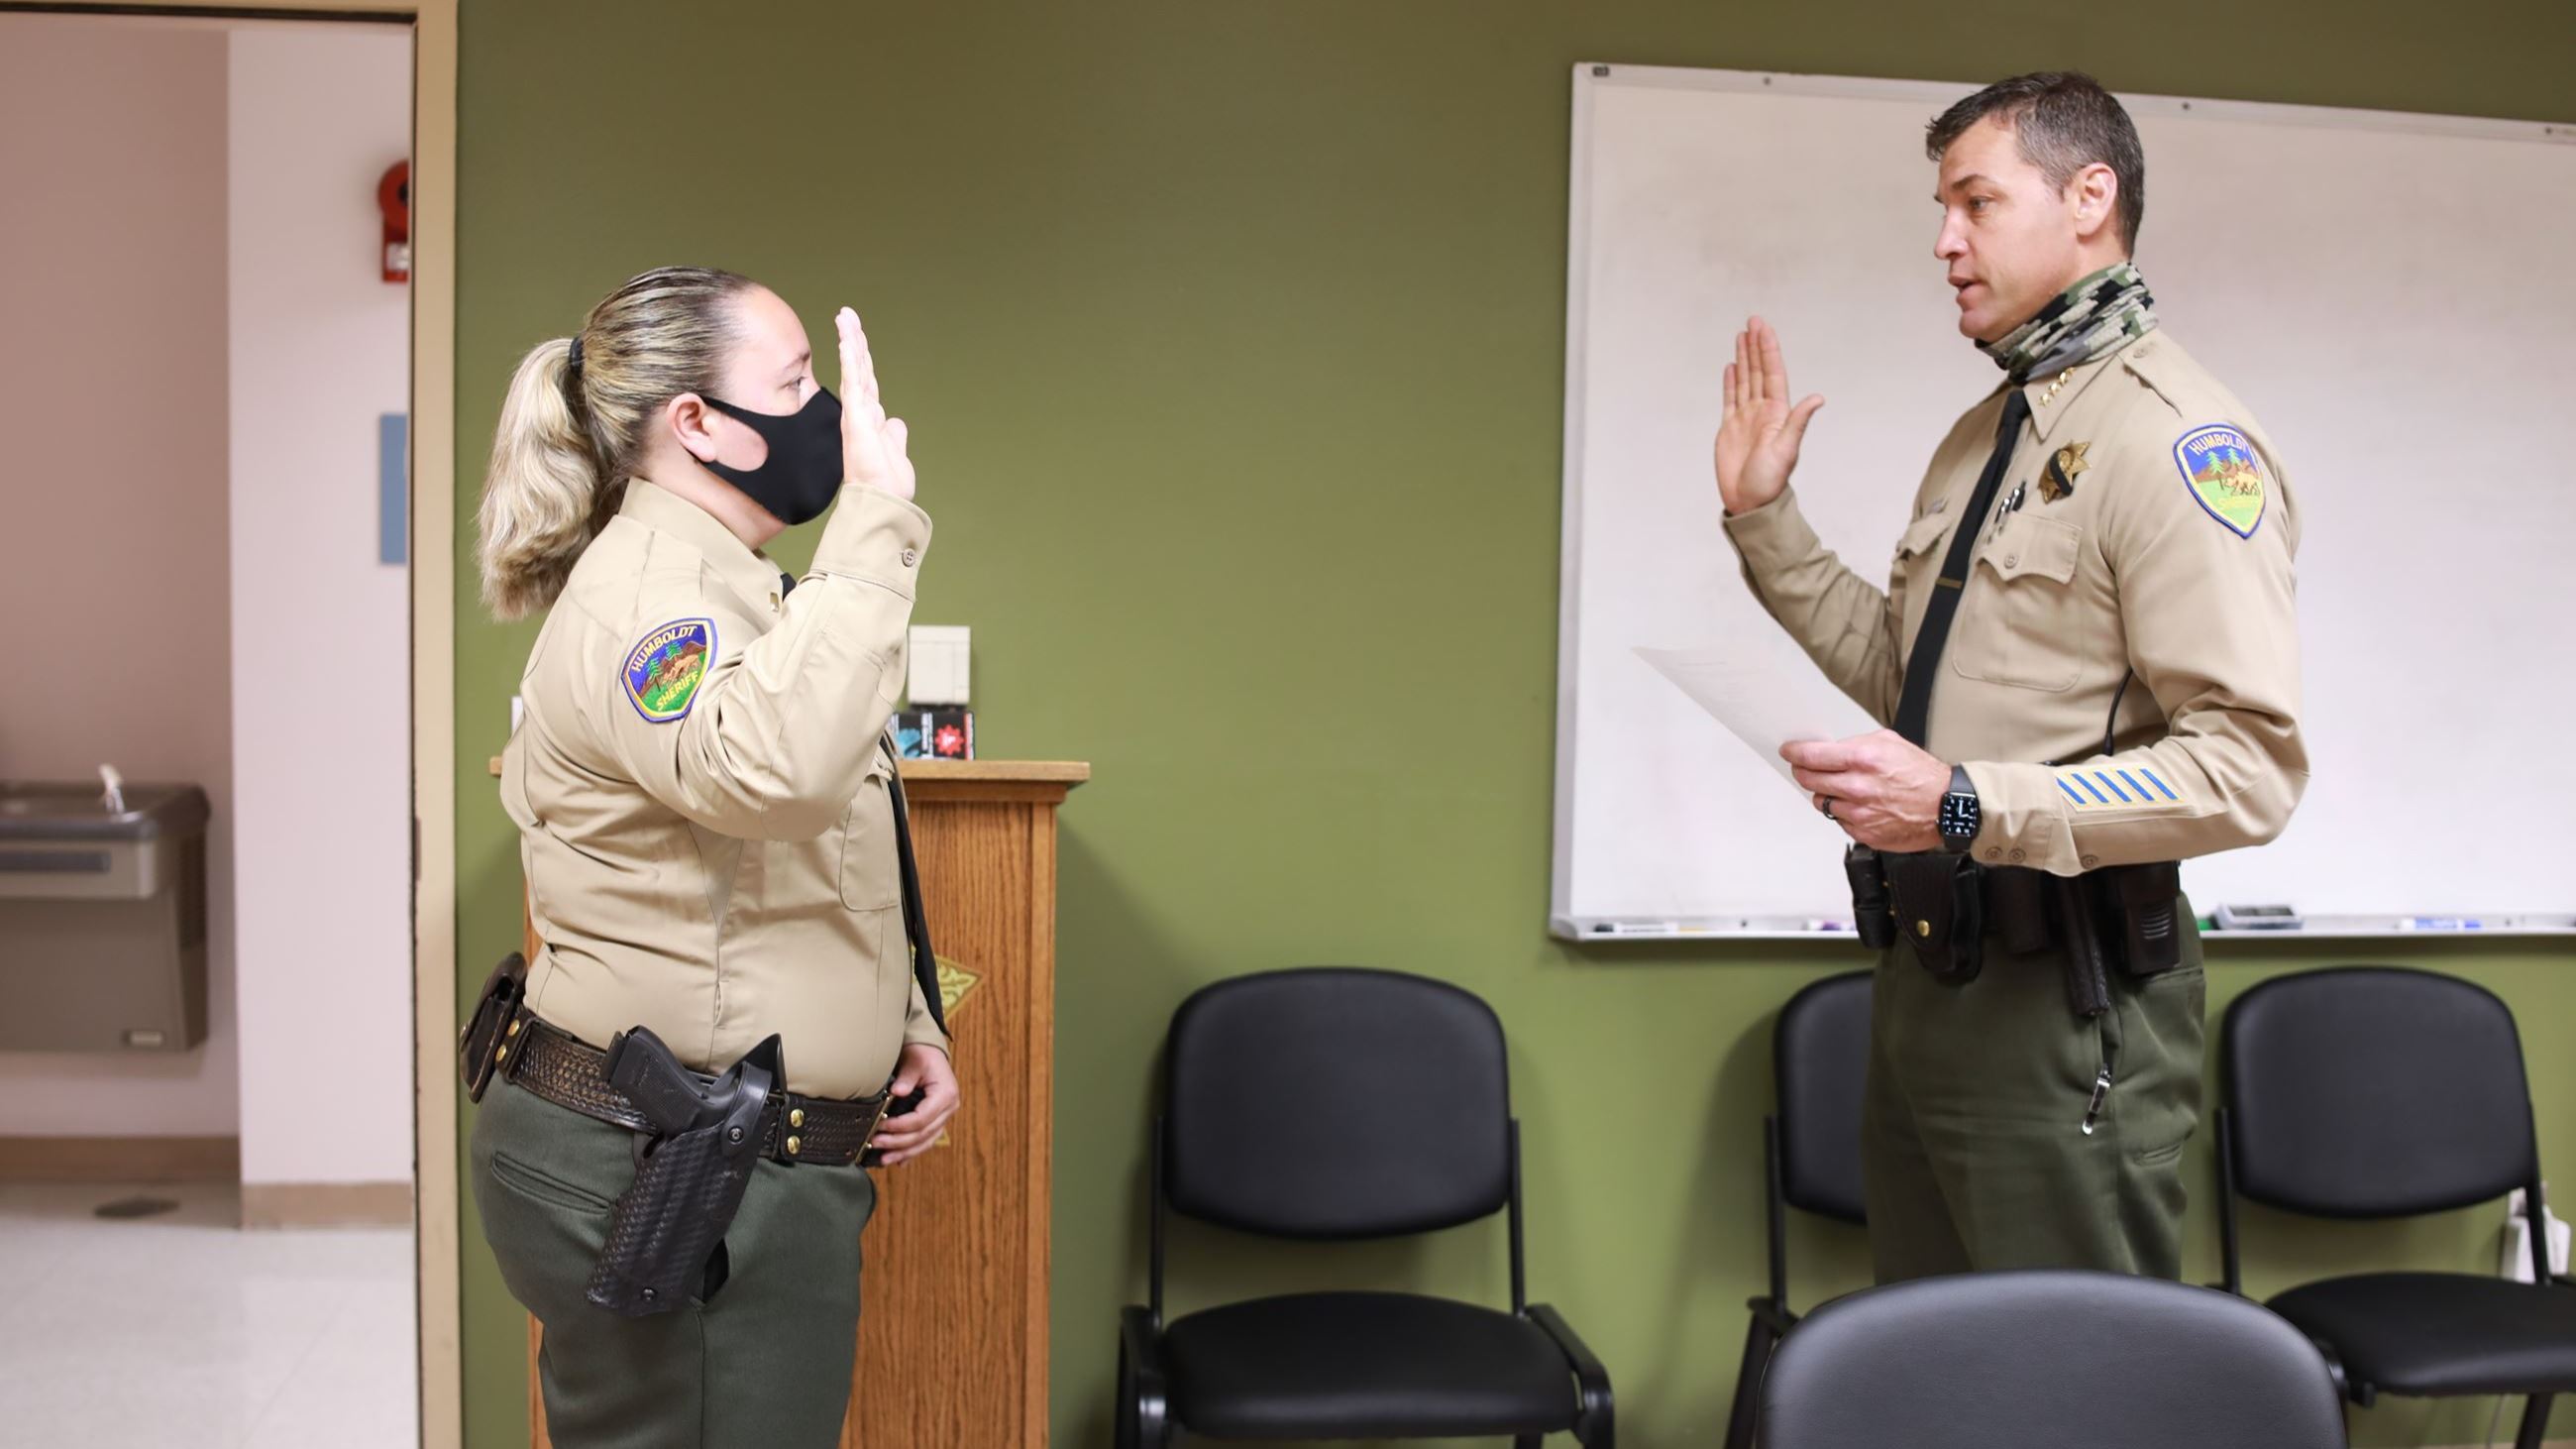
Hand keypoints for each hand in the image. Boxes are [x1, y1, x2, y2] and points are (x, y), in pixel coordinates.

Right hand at [837, 308, 915, 501]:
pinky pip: (854, 385)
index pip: (866, 378)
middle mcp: (861, 412)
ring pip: (854, 370)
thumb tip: (896, 422)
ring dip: (850, 342)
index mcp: (870, 417)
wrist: (883, 502)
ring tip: (844, 317)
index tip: (853, 332)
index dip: (861, 355)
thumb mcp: (896, 452)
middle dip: (852, 338)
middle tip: (846, 313)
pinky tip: (848, 342)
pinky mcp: (857, 419)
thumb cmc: (886, 483)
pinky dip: (851, 363)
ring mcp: (857, 414)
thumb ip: (893, 434)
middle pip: (857, 367)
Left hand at [869, 1042, 958, 1165]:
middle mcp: (949, 1108)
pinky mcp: (936, 1120)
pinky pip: (925, 1140)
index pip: (921, 1119)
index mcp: (946, 1094)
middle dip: (898, 1142)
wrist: (929, 1052)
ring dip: (904, 1152)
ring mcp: (944, 1116)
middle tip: (876, 1143)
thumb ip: (907, 1077)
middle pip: (923, 1134)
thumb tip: (897, 1092)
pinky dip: (912, 1151)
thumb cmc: (922, 1055)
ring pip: (925, 1141)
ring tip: (885, 1159)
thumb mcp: (913, 1061)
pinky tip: (900, 1160)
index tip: (881, 1125)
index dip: (900, 1126)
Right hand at [1714, 316, 1824, 515]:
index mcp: (1777, 413)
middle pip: (1758, 371)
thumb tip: (1818, 398)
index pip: (1772, 373)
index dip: (1768, 350)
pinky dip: (1730, 381)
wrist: (1750, 501)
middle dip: (1755, 346)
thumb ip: (1798, 421)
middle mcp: (1763, 411)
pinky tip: (1731, 366)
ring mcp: (1746, 418)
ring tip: (1741, 335)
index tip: (1762, 328)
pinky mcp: (1730, 428)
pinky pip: (1730, 398)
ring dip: (1744, 358)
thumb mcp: (1787, 449)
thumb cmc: (1770, 480)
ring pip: (1745, 380)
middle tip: (1753, 321)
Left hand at [1784, 730, 1948, 853]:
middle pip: (1808, 780)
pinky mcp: (1864, 833)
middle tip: (1806, 768)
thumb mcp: (1889, 743)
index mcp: (1862, 759)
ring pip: (1821, 802)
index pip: (1810, 756)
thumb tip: (1829, 749)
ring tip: (1845, 788)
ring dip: (1827, 793)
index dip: (1794, 753)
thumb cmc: (1922, 775)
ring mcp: (1859, 813)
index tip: (1789, 751)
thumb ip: (1855, 744)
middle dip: (1804, 771)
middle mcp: (1857, 787)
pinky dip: (1844, 812)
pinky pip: (1839, 820)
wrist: (1946, 807)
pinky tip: (1861, 805)